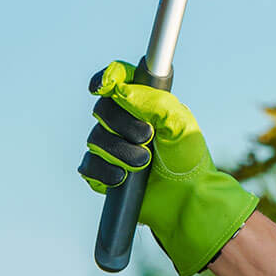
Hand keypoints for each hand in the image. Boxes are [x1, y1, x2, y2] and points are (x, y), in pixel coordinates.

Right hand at [78, 61, 258, 275]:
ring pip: (95, 138)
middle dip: (123, 123)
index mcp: (145, 103)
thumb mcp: (179, 123)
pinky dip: (104, 171)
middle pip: (102, 108)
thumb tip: (120, 89)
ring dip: (120, 151)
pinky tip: (123, 177)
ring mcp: (112, 146)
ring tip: (144, 163)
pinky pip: (88, 166)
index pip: (118, 79)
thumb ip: (154, 102)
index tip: (106, 86)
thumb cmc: (187, 157)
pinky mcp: (103, 172)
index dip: (108, 77)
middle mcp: (125, 121)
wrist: (186, 197)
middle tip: (147, 136)